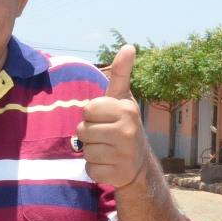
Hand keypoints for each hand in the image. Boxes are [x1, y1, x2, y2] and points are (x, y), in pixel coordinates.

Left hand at [76, 44, 148, 188]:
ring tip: (108, 150)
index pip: (88, 109)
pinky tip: (109, 165)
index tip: (106, 119)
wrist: (139, 164)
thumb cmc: (123, 125)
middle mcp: (128, 131)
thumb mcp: (122, 99)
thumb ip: (121, 74)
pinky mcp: (118, 174)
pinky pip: (90, 169)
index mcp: (127, 109)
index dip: (92, 115)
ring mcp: (124, 155)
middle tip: (106, 137)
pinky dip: (95, 169)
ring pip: (85, 151)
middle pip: (82, 131)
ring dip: (91, 152)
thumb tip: (129, 46)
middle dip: (89, 135)